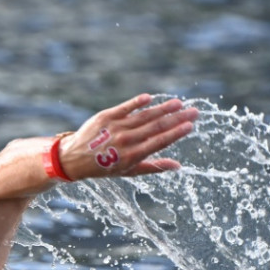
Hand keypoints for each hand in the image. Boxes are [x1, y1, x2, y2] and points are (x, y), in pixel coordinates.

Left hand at [58, 94, 197, 179]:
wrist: (74, 158)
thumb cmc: (105, 167)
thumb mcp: (129, 171)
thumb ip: (153, 166)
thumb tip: (178, 166)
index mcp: (132, 156)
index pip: (159, 142)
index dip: (176, 133)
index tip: (190, 125)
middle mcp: (125, 141)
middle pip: (156, 126)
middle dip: (177, 118)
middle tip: (194, 111)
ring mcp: (115, 127)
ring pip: (144, 116)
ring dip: (163, 108)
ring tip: (178, 103)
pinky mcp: (106, 116)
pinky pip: (125, 107)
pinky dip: (137, 102)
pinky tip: (150, 98)